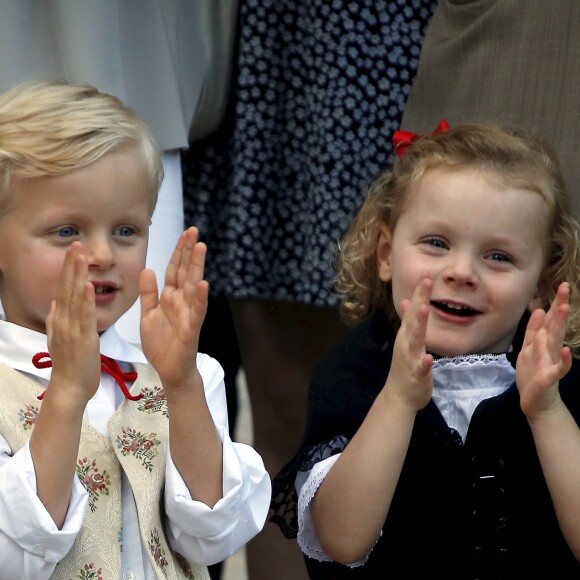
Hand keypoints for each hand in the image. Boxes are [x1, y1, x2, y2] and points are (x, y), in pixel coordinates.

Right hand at [45, 242, 100, 403]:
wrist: (70, 388)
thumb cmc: (70, 365)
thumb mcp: (59, 339)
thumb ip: (57, 321)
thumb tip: (55, 304)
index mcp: (60, 320)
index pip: (63, 289)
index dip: (68, 270)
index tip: (73, 252)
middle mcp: (63, 321)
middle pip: (67, 288)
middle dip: (71, 266)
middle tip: (76, 244)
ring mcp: (72, 329)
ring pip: (75, 298)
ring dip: (78, 276)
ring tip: (81, 257)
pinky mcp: (83, 339)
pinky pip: (85, 317)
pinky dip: (87, 300)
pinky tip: (88, 285)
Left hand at [139, 227, 208, 388]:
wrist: (169, 370)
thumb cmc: (162, 344)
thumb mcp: (148, 315)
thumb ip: (148, 293)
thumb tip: (148, 269)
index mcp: (170, 298)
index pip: (174, 269)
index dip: (178, 251)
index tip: (184, 233)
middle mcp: (181, 302)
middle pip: (185, 272)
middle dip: (189, 251)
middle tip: (194, 231)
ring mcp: (188, 313)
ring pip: (193, 286)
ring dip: (197, 267)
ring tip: (201, 248)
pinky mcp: (191, 328)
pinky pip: (197, 311)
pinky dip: (200, 298)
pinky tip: (203, 284)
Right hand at [384, 272, 433, 410]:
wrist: (399, 395)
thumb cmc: (406, 366)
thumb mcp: (407, 339)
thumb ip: (409, 321)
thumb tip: (410, 301)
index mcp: (407, 334)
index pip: (414, 309)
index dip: (419, 292)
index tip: (426, 274)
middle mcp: (406, 342)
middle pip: (413, 318)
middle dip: (420, 299)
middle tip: (426, 280)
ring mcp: (409, 357)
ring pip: (414, 339)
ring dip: (418, 324)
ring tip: (423, 309)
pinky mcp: (416, 374)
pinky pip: (420, 368)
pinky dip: (423, 363)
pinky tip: (428, 358)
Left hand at [516, 282, 571, 418]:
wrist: (536, 403)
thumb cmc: (533, 375)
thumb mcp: (529, 349)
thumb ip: (534, 331)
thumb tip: (541, 310)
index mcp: (544, 343)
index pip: (550, 320)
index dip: (555, 304)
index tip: (562, 285)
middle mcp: (550, 350)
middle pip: (555, 326)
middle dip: (559, 308)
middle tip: (565, 289)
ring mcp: (550, 363)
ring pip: (553, 342)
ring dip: (558, 326)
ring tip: (563, 309)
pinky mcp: (548, 378)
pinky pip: (556, 368)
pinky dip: (562, 360)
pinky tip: (566, 350)